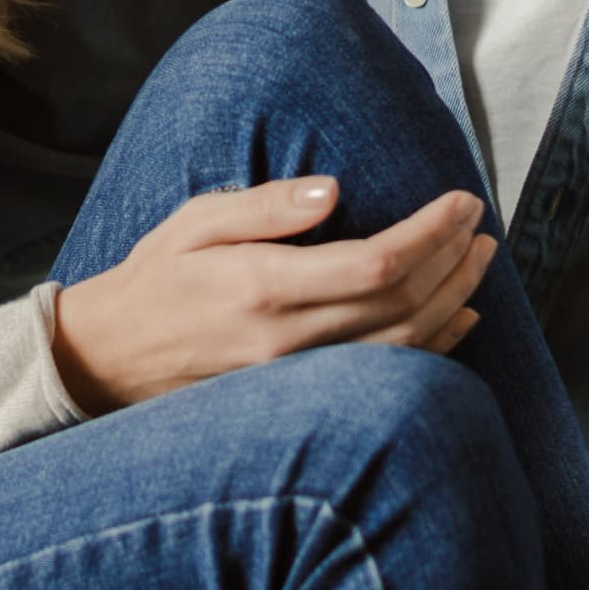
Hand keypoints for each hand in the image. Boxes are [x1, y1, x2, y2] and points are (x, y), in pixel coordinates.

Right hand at [50, 176, 488, 410]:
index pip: (377, 264)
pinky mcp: (302, 399)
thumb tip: (333, 190)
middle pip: (403, 305)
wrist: (107, 362)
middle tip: (481, 224)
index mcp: (263, 287)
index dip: (432, 233)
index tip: (461, 201)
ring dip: (454, 301)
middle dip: (453, 260)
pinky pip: (384, 377)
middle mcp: (288, 340)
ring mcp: (298, 379)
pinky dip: (434, 349)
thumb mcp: (195, 223)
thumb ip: (265, 207)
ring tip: (480, 261)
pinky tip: (458, 320)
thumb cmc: (154, 281)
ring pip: (404, 347)